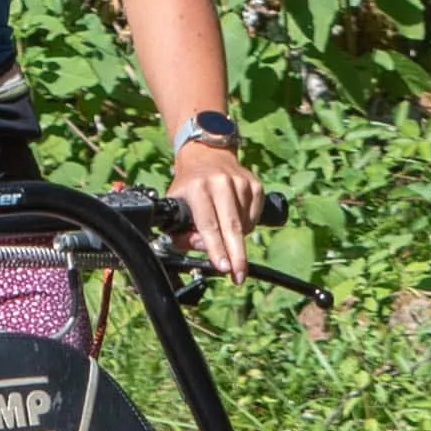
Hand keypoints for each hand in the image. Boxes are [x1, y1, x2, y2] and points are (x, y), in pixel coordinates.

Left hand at [167, 130, 257, 279]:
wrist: (206, 154)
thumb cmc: (189, 186)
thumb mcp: (176, 205)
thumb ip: (181, 232)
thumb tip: (201, 248)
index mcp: (198, 188)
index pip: (209, 225)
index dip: (216, 248)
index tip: (223, 267)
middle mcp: (221, 183)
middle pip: (232, 227)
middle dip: (236, 256)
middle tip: (238, 276)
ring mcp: (241, 183)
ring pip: (244, 225)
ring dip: (236, 240)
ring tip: (225, 236)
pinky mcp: (255, 184)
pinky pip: (254, 217)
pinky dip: (246, 226)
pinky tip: (235, 221)